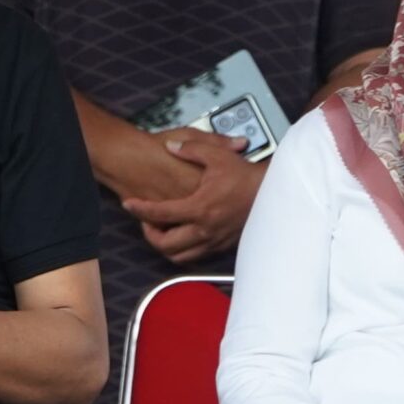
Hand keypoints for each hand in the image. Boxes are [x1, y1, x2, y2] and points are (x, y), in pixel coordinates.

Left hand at [122, 132, 264, 262]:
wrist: (273, 192)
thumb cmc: (246, 175)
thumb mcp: (218, 155)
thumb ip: (191, 149)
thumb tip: (171, 146)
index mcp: (200, 207)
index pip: (160, 213)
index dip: (140, 209)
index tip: (129, 204)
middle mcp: (204, 229)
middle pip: (165, 244)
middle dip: (149, 234)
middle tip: (147, 221)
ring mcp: (214, 240)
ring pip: (179, 256)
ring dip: (165, 246)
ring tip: (162, 231)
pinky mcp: (223, 245)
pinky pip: (196, 256)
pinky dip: (184, 249)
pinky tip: (184, 235)